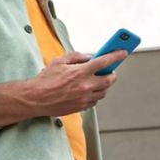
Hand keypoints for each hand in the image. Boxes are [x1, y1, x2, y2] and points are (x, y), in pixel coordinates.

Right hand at [0, 50, 127, 126]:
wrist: (36, 99)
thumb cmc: (46, 79)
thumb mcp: (59, 61)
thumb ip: (76, 57)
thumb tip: (89, 57)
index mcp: (80, 72)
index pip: (104, 62)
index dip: (116, 55)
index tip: (123, 52)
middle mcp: (85, 86)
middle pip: (109, 79)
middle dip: (112, 74)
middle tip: (111, 70)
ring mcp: (84, 98)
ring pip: (103, 92)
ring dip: (104, 85)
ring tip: (99, 80)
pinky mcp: (81, 107)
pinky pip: (95, 101)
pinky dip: (95, 94)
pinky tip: (89, 90)